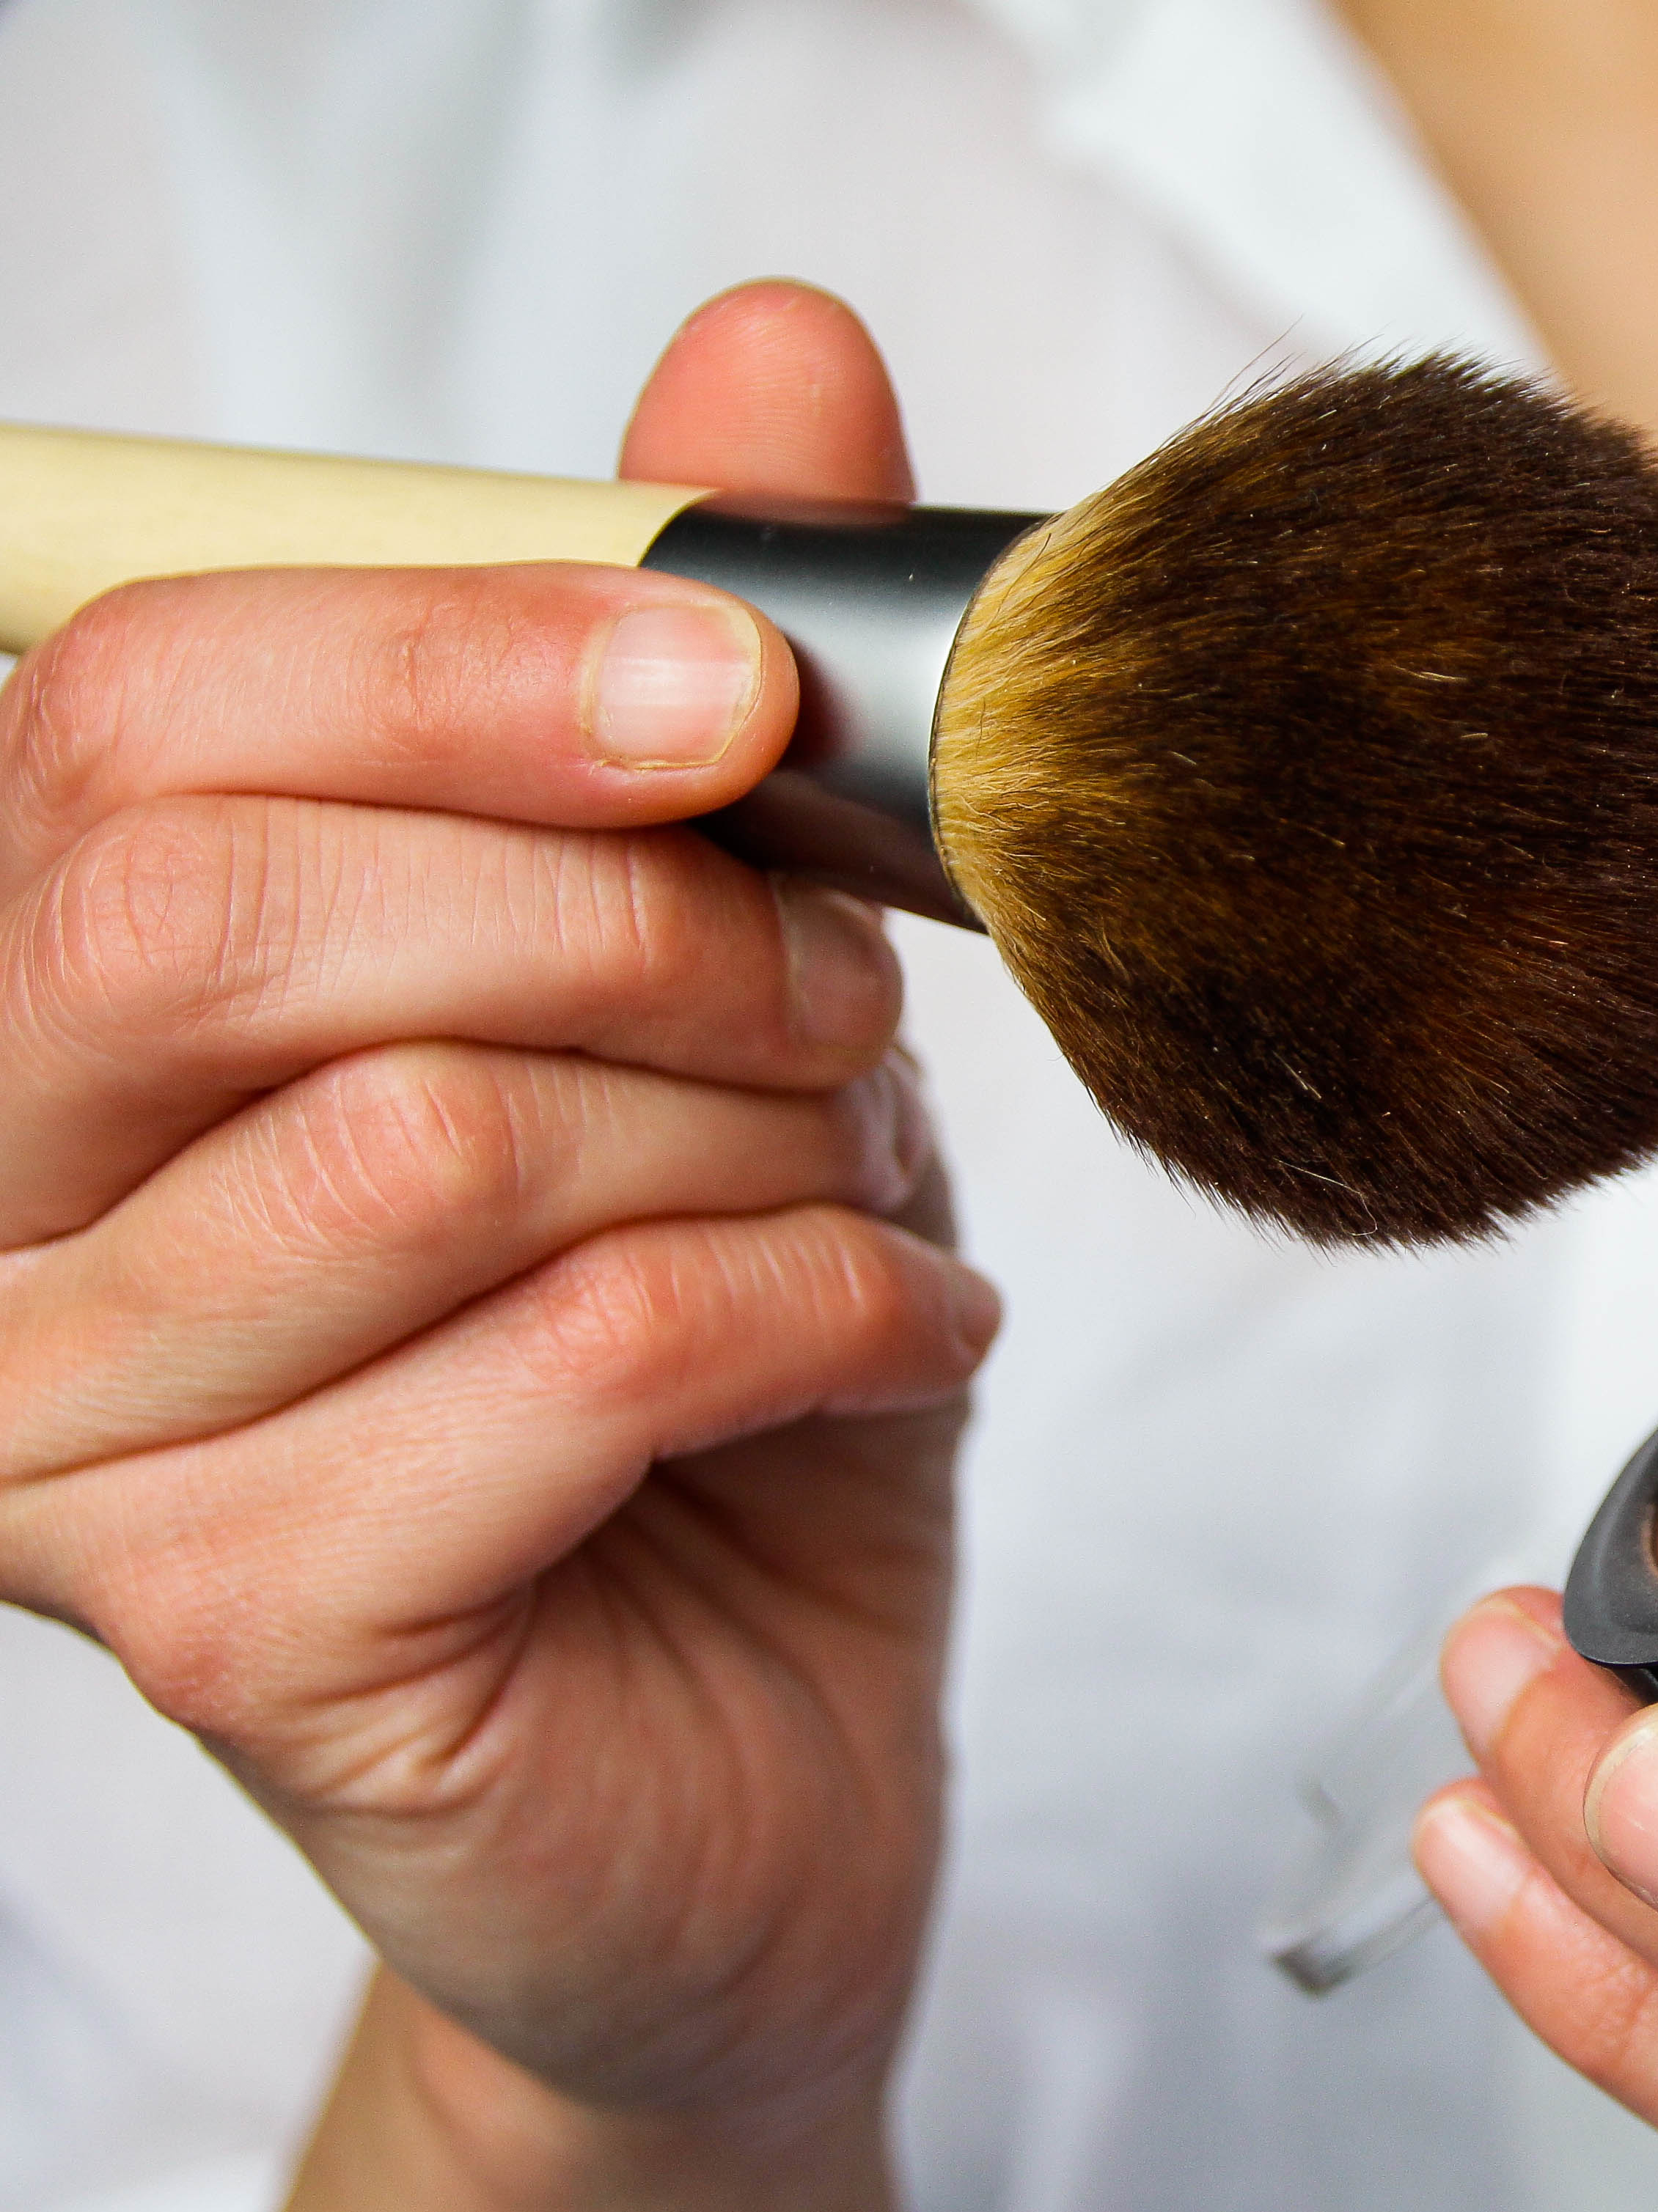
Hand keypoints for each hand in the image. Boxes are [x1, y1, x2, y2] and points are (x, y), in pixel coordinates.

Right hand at [0, 282, 986, 2211]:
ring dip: (752, 1133)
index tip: (739, 692)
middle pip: (213, 901)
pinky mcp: (232, 1626)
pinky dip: (823, 1308)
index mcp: (62, 1002)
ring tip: (865, 1184)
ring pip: (430, 1135)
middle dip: (630, 912)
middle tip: (845, 994)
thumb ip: (699, 681)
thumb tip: (773, 352)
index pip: (136, 713)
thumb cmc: (713, 1356)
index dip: (458, 656)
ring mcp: (61, 1445)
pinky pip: (573, 1353)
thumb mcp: (734, 987)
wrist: (763, 1739)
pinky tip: (899, 1338)